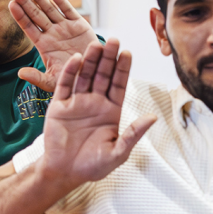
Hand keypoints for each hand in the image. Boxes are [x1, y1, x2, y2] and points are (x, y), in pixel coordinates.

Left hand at [10, 0, 94, 92]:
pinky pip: (68, 10)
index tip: (11, 5)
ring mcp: (65, 27)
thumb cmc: (72, 80)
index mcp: (44, 45)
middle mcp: (52, 34)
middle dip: (25, 3)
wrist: (95, 75)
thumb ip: (37, 77)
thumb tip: (19, 73)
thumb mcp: (53, 81)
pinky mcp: (79, 25)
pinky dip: (60, 1)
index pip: (28, 28)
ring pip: (49, 10)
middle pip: (36, 15)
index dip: (20, 16)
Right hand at [38, 39, 155, 184]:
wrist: (64, 173)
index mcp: (111, 111)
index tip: (128, 52)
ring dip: (90, 60)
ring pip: (85, 76)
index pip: (119, 85)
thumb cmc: (92, 166)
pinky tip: (76, 59)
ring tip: (96, 43)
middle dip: (108, 58)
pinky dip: (70, 72)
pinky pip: (65, 85)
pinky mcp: (59, 106)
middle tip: (113, 40)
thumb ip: (133, 134)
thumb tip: (153, 117)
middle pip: (103, 75)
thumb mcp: (118, 152)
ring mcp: (77, 103)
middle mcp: (95, 103)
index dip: (123, 69)